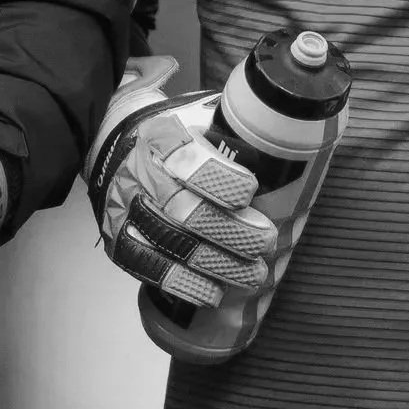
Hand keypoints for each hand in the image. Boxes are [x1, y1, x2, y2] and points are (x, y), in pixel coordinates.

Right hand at [83, 54, 276, 307]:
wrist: (118, 143)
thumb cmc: (175, 136)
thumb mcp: (200, 116)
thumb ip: (234, 128)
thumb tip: (291, 137)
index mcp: (162, 137)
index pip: (188, 160)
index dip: (220, 180)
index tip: (251, 191)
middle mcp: (140, 173)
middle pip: (184, 210)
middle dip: (231, 232)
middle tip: (265, 240)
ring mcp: (126, 208)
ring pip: (170, 242)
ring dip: (216, 263)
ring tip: (253, 274)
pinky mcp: (118, 237)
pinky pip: (146, 266)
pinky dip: (181, 282)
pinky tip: (211, 292)